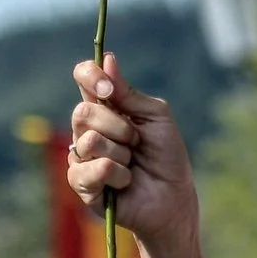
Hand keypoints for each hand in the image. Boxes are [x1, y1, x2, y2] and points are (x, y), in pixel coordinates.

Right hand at [68, 51, 199, 251]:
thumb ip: (129, 93)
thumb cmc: (167, 157)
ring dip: (121, 153)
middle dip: (118, 127)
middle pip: (83, 112)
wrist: (174, 198)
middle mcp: (88, 128)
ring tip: (132, 164)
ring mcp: (81, 156)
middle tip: (136, 142)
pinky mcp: (81, 184)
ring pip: (88, 141)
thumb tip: (107, 59)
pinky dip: (117, 174)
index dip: (90, 76)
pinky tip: (125, 182)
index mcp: (106, 108)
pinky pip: (91, 169)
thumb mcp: (156, 118)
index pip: (84, 78)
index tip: (108, 88)